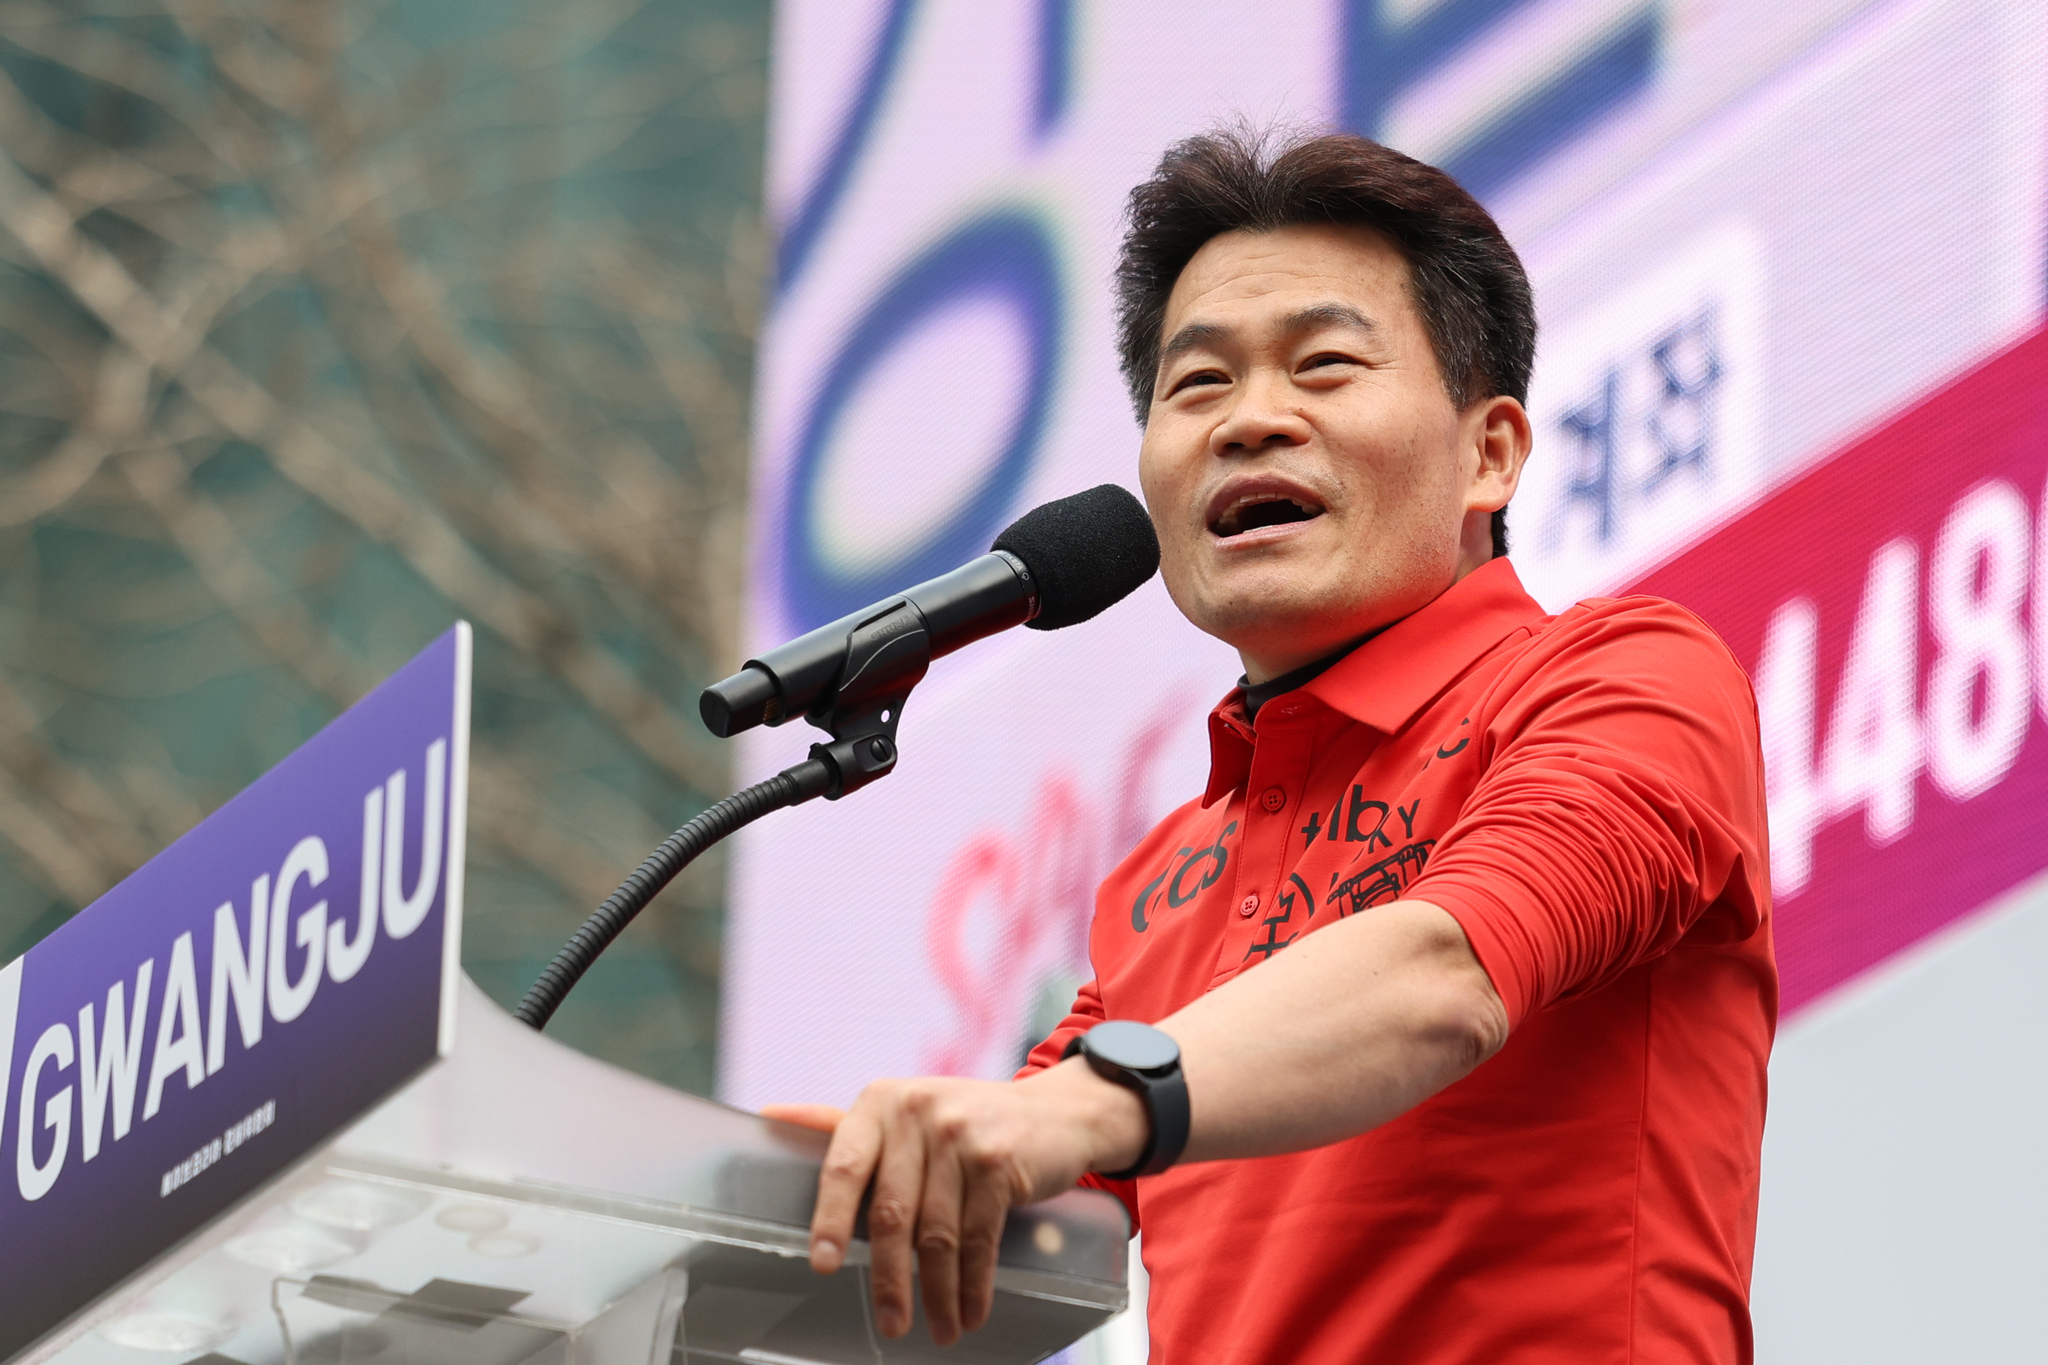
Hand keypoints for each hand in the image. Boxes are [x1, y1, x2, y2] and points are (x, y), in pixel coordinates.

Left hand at [771, 1060, 1147, 1344]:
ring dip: (938, 1294)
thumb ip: (842, 1123)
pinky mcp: (1000, 1162)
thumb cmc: (964, 1121)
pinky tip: (972, 1310)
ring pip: (937, 1234)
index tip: (820, 1264)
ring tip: (940, 1329)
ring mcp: (962, 1136)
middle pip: (891, 1213)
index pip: (843, 1165)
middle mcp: (917, 1112)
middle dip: (890, 1279)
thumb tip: (770, 1115)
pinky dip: (975, 1283)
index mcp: (880, 1103)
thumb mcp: (903, 1112)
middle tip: (891, 1325)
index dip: (828, 1218)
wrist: (1055, 1114)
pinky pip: (979, 1238)